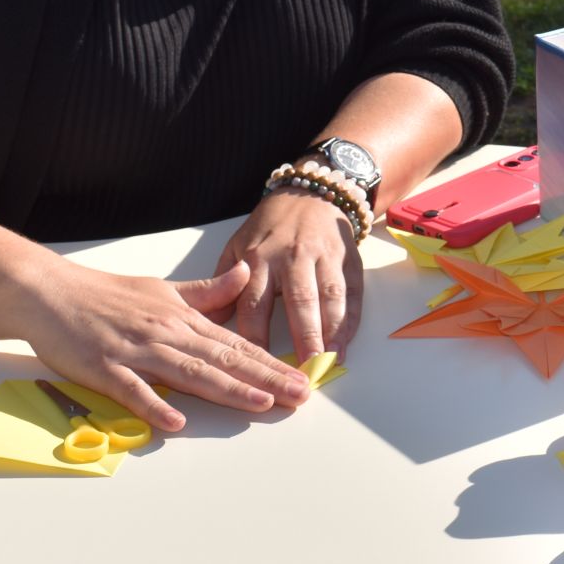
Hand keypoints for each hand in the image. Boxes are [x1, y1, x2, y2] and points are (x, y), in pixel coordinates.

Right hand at [20, 258, 309, 431]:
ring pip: (188, 372)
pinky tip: (175, 422)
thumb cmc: (106, 294)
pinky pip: (131, 390)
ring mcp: (135, 350)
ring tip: (260, 403)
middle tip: (299, 394)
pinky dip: (153, 405)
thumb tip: (245, 274)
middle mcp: (166, 333)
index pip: (235, 344)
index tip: (301, 376)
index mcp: (182, 318)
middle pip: (223, 359)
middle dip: (264, 378)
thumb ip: (206, 292)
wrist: (49, 291)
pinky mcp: (102, 367)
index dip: (270, 362)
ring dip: (226, 389)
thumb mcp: (163, 289)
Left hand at [208, 188, 365, 364]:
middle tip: (306, 368)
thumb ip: (224, 282)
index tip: (255, 364)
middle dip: (304, 337)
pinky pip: (351, 290)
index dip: (256, 336)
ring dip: (332, 330)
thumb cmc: (271, 227)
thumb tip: (212, 320)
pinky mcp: (348, 258)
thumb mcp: (238, 245)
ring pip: (330, 296)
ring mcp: (324, 256)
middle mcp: (293, 257)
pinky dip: (351, 317)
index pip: (255, 303)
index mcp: (260, 258)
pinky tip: (347, 339)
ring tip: (331, 359)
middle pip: (299, 301)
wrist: (311, 194)